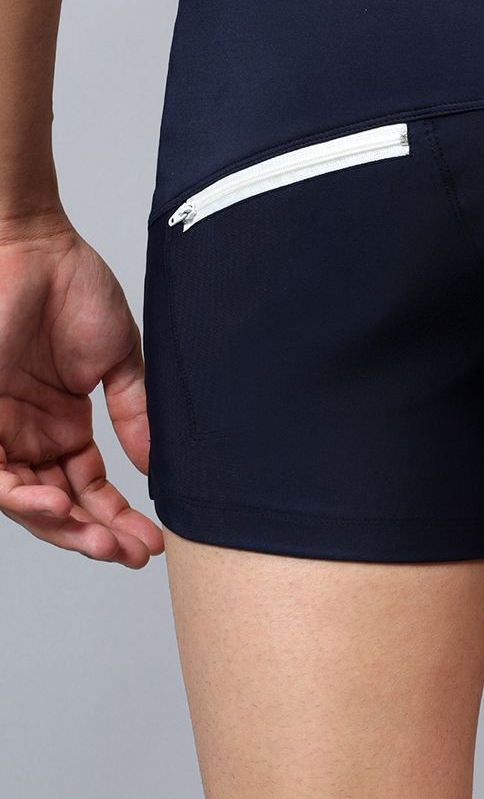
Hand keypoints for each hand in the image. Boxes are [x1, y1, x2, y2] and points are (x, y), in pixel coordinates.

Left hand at [0, 212, 163, 565]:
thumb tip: (153, 465)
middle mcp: (28, 436)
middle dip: (93, 535)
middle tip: (129, 552)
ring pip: (24, 500)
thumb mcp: (118, 360)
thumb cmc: (70, 288)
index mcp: (62, 426)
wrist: (30, 246)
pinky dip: (21, 497)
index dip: (117, 520)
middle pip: (58, 506)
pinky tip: (55, 505)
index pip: (88, 490)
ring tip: (99, 540)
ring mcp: (0, 429)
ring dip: (61, 526)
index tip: (152, 541)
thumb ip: (134, 414)